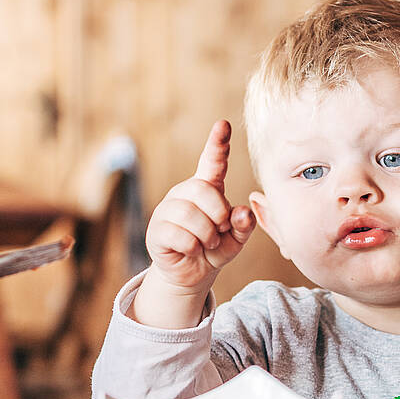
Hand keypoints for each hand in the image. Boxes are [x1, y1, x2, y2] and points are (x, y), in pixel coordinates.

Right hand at [144, 120, 256, 294]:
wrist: (192, 273)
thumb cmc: (214, 248)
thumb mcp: (236, 238)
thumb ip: (243, 225)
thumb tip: (243, 212)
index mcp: (206, 188)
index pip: (212, 162)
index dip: (217, 144)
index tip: (223, 125)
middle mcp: (184, 193)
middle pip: (202, 189)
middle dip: (219, 213)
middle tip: (220, 229)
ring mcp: (167, 210)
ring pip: (189, 213)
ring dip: (207, 234)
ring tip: (207, 242)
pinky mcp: (156, 230)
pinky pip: (178, 234)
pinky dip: (192, 247)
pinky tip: (191, 250)